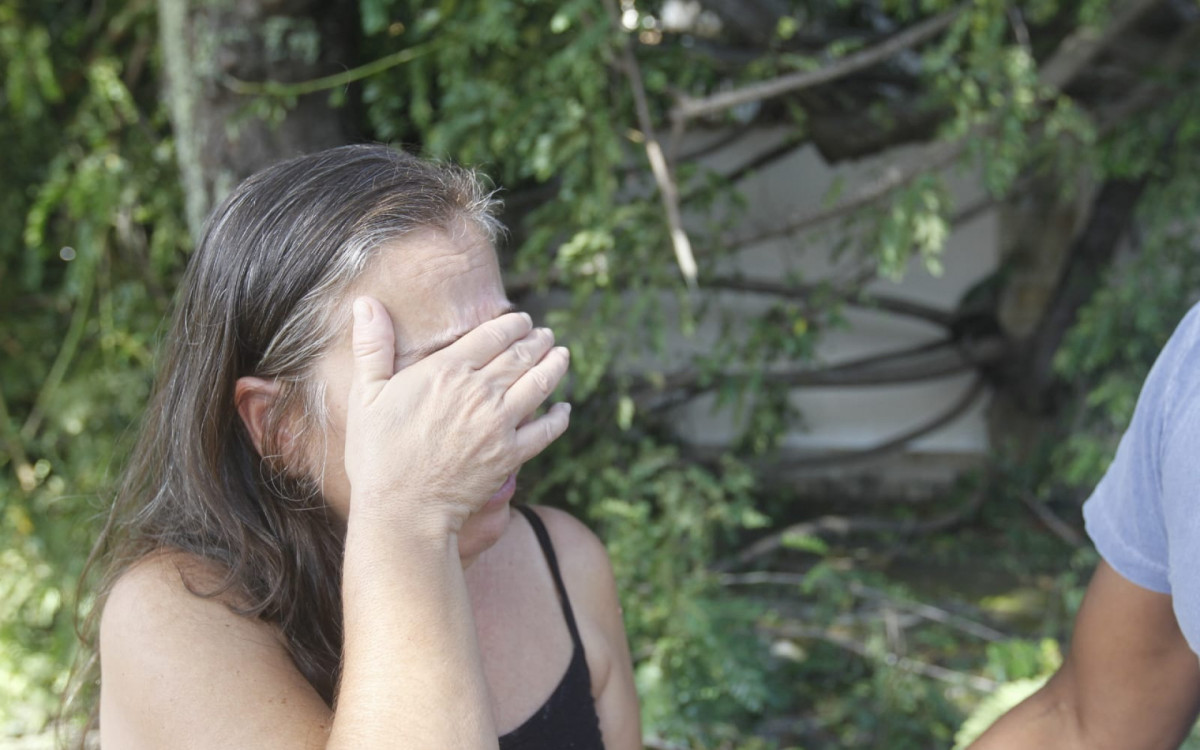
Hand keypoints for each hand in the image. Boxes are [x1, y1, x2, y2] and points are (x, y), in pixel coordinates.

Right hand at [343, 296, 570, 535]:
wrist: (402, 510)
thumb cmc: (377, 455)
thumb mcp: (366, 396)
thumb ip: (373, 347)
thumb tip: (366, 302)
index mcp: (447, 370)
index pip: (493, 334)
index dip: (514, 324)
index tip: (523, 320)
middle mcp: (480, 391)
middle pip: (521, 355)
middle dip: (539, 340)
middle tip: (547, 335)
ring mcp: (500, 423)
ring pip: (540, 384)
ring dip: (556, 365)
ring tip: (562, 355)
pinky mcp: (511, 455)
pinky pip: (547, 430)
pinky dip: (560, 417)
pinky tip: (565, 409)